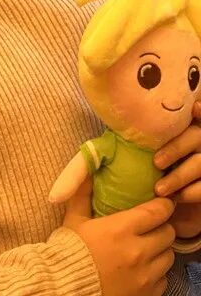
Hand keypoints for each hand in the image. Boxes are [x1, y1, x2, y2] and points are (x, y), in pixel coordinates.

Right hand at [64, 179, 175, 295]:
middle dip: (161, 227)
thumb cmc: (70, 249)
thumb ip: (83, 192)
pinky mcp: (147, 293)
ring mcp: (145, 275)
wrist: (66, 286)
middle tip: (151, 226)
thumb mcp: (74, 218)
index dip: (163, 205)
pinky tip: (141, 268)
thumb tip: (89, 170)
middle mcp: (138, 252)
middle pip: (168, 233)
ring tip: (146, 248)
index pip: (157, 212)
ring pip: (169, 256)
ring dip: (160, 250)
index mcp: (120, 229)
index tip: (161, 203)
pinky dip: (156, 272)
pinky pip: (163, 279)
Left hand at [154, 100, 200, 238]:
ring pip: (199, 164)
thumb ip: (142, 138)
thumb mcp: (148, 148)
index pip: (196, 114)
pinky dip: (190, 193)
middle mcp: (199, 141)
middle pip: (196, 136)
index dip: (199, 111)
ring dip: (178, 176)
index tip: (193, 107)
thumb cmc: (153, 164)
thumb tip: (112, 134)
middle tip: (155, 162)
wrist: (168, 194)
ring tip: (158, 189)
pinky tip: (175, 197)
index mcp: (185, 127)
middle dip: (175, 149)